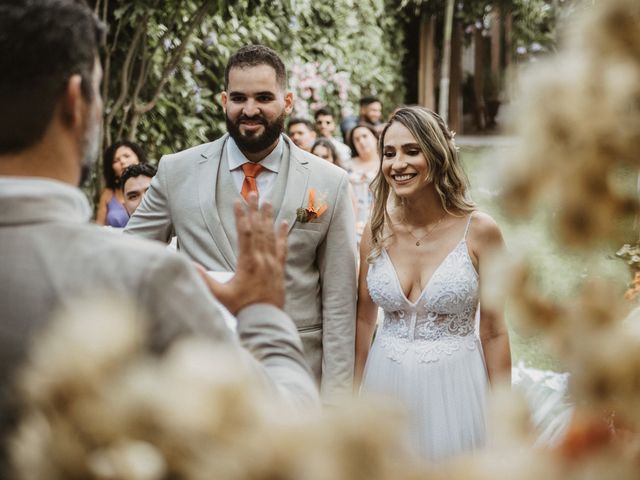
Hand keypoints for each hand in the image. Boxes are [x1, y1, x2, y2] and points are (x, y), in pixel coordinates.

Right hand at [197, 192, 287, 314]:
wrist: (266, 321)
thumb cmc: (242, 309)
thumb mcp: (220, 296)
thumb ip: (204, 280)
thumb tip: (188, 265)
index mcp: (248, 263)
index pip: (244, 233)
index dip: (240, 216)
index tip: (237, 201)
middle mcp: (262, 260)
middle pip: (258, 229)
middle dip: (254, 209)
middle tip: (253, 192)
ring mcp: (273, 263)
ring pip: (271, 235)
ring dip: (268, 217)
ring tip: (267, 201)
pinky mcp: (279, 269)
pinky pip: (282, 248)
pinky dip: (283, 234)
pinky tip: (284, 223)